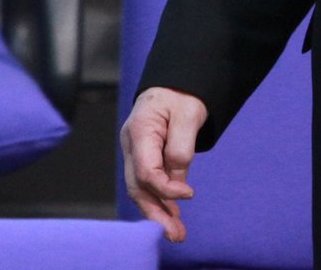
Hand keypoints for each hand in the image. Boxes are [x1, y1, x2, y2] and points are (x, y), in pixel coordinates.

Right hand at [121, 86, 208, 242]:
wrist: (173, 85)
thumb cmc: (181, 95)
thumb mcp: (189, 113)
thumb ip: (182, 146)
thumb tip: (177, 179)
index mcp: (140, 130)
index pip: (145, 171)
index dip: (166, 188)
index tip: (190, 195)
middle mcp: (131, 145)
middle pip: (137, 186)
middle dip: (156, 212)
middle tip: (176, 234)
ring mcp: (134, 153)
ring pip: (140, 189)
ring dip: (158, 212)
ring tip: (177, 232)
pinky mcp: (143, 159)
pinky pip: (148, 183)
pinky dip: (160, 201)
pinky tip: (173, 217)